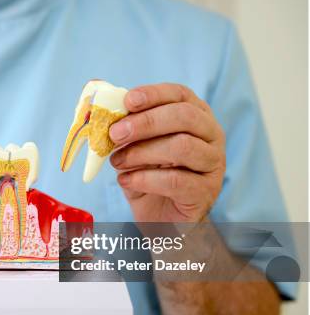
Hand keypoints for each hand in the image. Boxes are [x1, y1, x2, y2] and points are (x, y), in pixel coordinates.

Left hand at [109, 83, 225, 221]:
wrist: (164, 220)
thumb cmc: (150, 177)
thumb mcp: (135, 149)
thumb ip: (125, 129)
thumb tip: (101, 111)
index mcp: (196, 117)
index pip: (180, 94)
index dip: (154, 94)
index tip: (127, 101)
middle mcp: (211, 136)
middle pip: (184, 117)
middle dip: (146, 122)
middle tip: (115, 133)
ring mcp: (213, 164)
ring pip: (182, 147)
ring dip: (141, 152)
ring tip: (117, 162)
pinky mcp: (206, 192)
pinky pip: (176, 181)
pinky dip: (145, 179)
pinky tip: (126, 181)